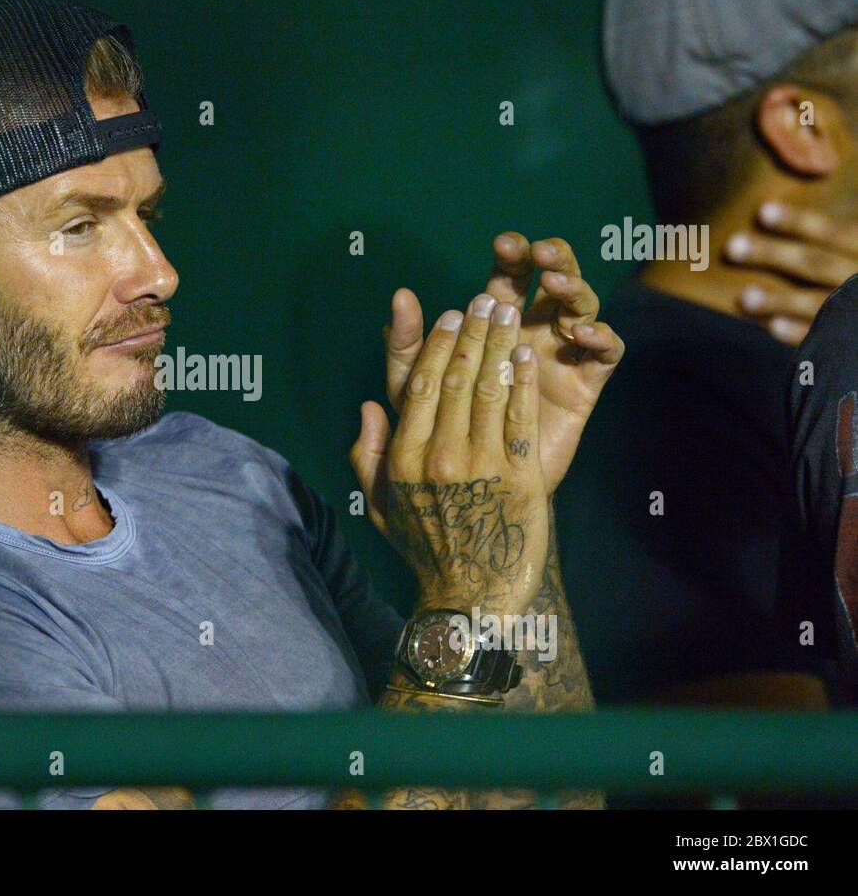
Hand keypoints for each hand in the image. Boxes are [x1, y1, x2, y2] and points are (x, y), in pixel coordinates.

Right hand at [352, 292, 547, 614]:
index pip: (423, 385)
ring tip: (510, 312)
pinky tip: (528, 354)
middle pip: (459, 378)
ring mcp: (483, 466)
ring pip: (492, 389)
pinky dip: (525, 381)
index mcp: (405, 459)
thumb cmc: (424, 547)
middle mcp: (441, 457)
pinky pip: (521, 417)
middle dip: (474, 331)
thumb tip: (368, 407)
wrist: (471, 595)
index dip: (438, 343)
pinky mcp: (521, 477)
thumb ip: (367, 454)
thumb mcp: (379, 505)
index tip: (450, 315)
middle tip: (485, 299)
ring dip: (502, 344)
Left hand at [375, 234, 622, 505]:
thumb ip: (407, 345)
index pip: (507, 276)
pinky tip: (579, 331)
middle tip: (538, 253)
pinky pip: (605, 352)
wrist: (476, 491)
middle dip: (549, 258)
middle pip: (552, 280)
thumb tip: (400, 296)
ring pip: (582, 306)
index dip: (510, 255)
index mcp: (495, 323)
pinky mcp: (584, 385)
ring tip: (556, 283)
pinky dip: (599, 334)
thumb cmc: (440, 434)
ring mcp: (561, 354)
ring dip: (574, 288)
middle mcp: (532, 331)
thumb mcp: (415, 390)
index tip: (501, 244)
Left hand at [727, 202, 857, 344]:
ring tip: (744, 297)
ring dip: (779, 300)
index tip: (762, 211)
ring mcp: (856, 310)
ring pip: (818, 304)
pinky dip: (800, 332)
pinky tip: (772, 326)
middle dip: (773, 255)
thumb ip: (840, 237)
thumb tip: (813, 187)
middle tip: (732, 246)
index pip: (835, 233)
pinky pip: (824, 336)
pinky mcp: (850, 338)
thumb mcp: (857, 249)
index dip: (799, 223)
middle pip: (816, 264)